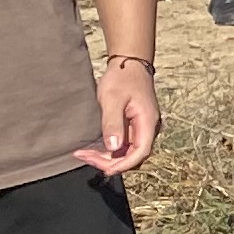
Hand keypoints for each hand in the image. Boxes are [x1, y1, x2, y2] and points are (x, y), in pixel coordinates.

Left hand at [79, 59, 157, 175]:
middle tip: (85, 157)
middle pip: (134, 155)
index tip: (104, 170)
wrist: (129, 64)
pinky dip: (110, 149)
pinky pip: (125, 144)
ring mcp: (142, 128)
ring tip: (85, 154)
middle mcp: (148, 128)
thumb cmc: (122, 79)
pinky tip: (95, 148)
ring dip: (109, 157)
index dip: (123, 164)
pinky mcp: (135, 126)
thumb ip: (113, 124)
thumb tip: (113, 148)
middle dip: (110, 162)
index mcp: (147, 122)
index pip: (140, 152)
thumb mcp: (112, 99)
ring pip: (129, 152)